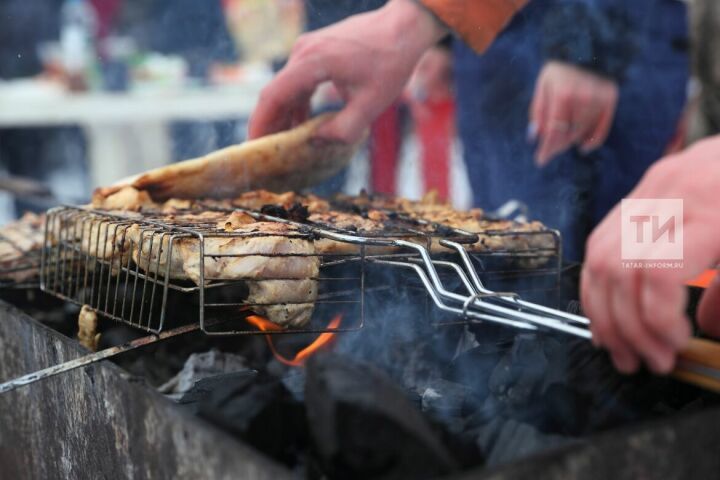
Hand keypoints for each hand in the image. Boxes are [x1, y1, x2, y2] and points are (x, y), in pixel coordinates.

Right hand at [248, 0, 446, 143]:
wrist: (403, 26)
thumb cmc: (391, 63)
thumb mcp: (371, 105)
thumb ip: (343, 130)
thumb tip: (315, 143)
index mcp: (312, 63)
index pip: (273, 97)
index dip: (260, 125)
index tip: (254, 149)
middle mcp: (302, 52)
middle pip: (274, 94)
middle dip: (269, 126)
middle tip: (267, 155)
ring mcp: (307, 48)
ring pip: (285, 88)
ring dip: (284, 116)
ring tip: (285, 146)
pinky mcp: (315, 50)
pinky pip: (297, 81)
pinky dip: (297, 103)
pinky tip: (303, 125)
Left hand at [529, 61, 618, 165]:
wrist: (588, 46)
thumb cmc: (560, 69)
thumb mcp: (543, 85)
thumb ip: (538, 110)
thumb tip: (535, 137)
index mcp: (563, 94)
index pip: (554, 131)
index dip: (547, 148)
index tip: (541, 160)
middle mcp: (583, 98)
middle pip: (568, 134)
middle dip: (556, 145)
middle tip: (549, 150)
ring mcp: (599, 99)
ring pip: (583, 132)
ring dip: (570, 141)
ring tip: (561, 143)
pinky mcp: (611, 99)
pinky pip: (602, 129)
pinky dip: (592, 141)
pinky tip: (582, 148)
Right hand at [582, 136, 719, 373]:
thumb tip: (705, 328)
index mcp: (710, 212)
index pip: (657, 273)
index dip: (657, 320)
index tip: (675, 345)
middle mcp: (669, 197)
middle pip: (620, 270)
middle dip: (627, 326)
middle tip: (649, 361)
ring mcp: (647, 192)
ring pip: (598, 258)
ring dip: (604, 312)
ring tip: (621, 347)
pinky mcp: (637, 193)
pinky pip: (598, 243)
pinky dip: (597, 285)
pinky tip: (607, 312)